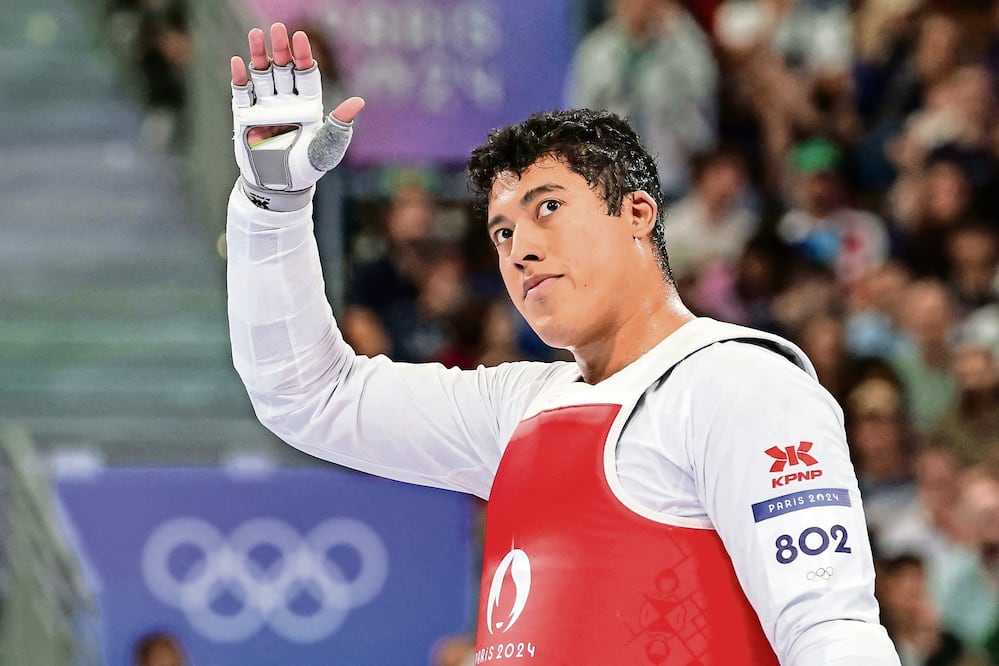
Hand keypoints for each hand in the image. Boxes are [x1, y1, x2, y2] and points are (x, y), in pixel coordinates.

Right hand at [230, 23, 364, 209]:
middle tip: (279, 28)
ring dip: (259, 56)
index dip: (303, 55)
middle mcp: (286, 101)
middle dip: (280, 49)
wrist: (278, 189)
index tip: (301, 37)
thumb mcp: (325, 149)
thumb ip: (338, 127)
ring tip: (256, 34)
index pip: (306, 74)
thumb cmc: (306, 169)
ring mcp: (265, 107)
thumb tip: (358, 102)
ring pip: (262, 74)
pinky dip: (240, 78)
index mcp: (308, 105)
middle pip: (283, 68)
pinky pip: (242, 92)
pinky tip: (239, 63)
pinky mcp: (245, 116)